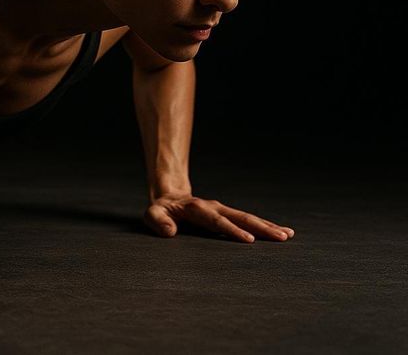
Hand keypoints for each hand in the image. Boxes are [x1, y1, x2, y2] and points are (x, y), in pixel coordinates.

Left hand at [144, 193, 295, 242]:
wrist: (170, 199)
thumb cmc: (161, 211)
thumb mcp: (152, 215)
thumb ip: (158, 221)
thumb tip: (169, 231)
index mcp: (197, 208)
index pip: (217, 221)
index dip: (232, 230)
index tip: (248, 240)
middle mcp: (214, 207)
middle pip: (240, 216)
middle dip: (260, 227)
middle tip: (280, 237)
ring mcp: (223, 210)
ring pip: (248, 217)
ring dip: (268, 226)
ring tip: (287, 235)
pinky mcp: (228, 216)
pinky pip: (249, 220)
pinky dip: (265, 226)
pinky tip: (282, 233)